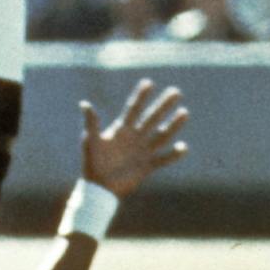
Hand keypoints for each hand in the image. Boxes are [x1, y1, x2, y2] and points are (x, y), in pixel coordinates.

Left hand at [80, 79, 188, 198]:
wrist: (99, 187)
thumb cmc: (92, 162)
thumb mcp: (91, 141)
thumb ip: (91, 123)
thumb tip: (84, 103)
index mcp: (121, 130)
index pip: (133, 109)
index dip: (140, 96)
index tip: (149, 82)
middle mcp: (135, 138)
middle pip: (152, 118)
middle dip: (163, 105)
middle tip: (176, 92)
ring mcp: (143, 151)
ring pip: (162, 135)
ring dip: (173, 125)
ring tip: (184, 112)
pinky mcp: (148, 166)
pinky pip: (164, 159)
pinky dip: (174, 154)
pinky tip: (184, 147)